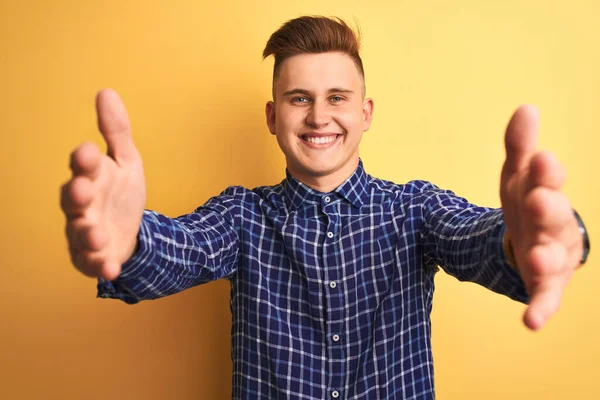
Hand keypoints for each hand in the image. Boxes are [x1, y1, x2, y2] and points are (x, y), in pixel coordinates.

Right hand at [60, 89, 145, 280]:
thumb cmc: (121, 192)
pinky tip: (111, 269)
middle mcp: (82, 204)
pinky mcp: (93, 257)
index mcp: (90, 177)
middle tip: (83, 190)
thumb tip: (106, 91)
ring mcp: (85, 231)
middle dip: (76, 195)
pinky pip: (92, 263)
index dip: (84, 159)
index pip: (82, 165)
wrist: (133, 230)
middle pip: (72, 199)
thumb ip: (117, 131)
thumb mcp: (126, 161)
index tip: (89, 151)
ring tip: (99, 236)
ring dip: (88, 235)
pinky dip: (100, 266)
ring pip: (80, 233)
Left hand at [500, 105, 582, 330]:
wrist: (534, 240)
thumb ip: (519, 146)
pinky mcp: (544, 285)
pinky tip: (531, 323)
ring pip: (552, 257)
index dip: (546, 172)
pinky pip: (545, 298)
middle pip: (554, 216)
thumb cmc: (528, 202)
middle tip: (538, 199)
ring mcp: (552, 255)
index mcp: (546, 193)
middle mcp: (555, 225)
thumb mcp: (517, 175)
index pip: (547, 181)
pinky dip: (540, 310)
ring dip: (545, 257)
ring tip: (535, 257)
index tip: (542, 158)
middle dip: (548, 207)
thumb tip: (526, 107)